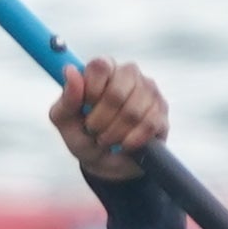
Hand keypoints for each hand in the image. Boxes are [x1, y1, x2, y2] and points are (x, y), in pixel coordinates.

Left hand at [49, 59, 166, 182]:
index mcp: (103, 69)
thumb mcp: (65, 122)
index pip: (100, 66)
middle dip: (100, 119)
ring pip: (133, 111)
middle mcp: (129, 74)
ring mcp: (149, 90)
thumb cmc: (83, 136)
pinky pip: (148, 125)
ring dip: (113, 134)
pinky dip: (131, 141)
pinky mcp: (162, 111)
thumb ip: (67, 99)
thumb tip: (70, 70)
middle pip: (117, 91)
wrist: (106, 162)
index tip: (85, 108)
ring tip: (106, 140)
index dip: (90, 90)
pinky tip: (123, 144)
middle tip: (93, 130)